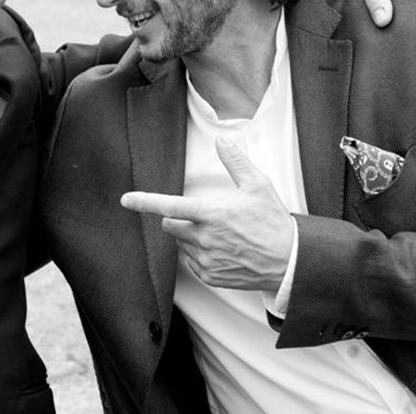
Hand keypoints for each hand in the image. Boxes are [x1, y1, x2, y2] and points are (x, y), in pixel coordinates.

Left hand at [120, 137, 293, 290]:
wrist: (289, 262)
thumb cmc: (274, 223)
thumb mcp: (259, 186)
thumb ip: (236, 161)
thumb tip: (222, 140)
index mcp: (212, 214)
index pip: (170, 206)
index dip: (145, 202)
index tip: (126, 200)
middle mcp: (204, 239)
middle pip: (172, 226)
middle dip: (179, 219)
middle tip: (204, 217)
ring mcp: (205, 260)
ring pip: (181, 244)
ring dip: (190, 237)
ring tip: (220, 235)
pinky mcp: (210, 276)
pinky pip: (191, 263)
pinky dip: (199, 255)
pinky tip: (221, 250)